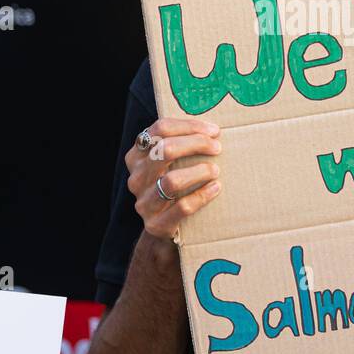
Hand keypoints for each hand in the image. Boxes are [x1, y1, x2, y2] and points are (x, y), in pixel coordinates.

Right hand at [125, 118, 222, 239]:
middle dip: (196, 144)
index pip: (160, 129)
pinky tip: (215, 188)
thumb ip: (179, 144)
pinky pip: (182, 207)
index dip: (189, 126)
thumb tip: (212, 129)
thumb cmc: (172, 185)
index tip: (213, 130)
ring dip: (199, 171)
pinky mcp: (156, 224)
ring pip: (172, 181)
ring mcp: (144, 202)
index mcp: (136, 156)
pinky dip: (202, 195)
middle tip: (216, 147)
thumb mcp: (167, 163)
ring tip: (215, 170)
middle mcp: (136, 177)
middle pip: (165, 150)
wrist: (162, 228)